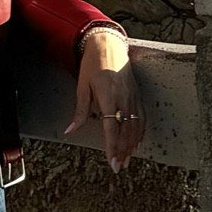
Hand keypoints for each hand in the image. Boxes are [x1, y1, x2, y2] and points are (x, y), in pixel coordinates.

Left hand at [66, 29, 143, 172]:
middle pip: (126, 131)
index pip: (112, 128)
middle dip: (123, 151)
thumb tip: (70, 130)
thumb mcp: (82, 86)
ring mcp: (132, 96)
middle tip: (119, 167)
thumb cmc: (92, 64)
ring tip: (127, 160)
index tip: (112, 162)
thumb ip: (80, 110)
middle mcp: (123, 98)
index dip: (113, 147)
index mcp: (108, 96)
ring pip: (136, 126)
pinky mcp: (137, 94)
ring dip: (132, 145)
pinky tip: (136, 142)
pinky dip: (140, 131)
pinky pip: (141, 117)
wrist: (108, 44)